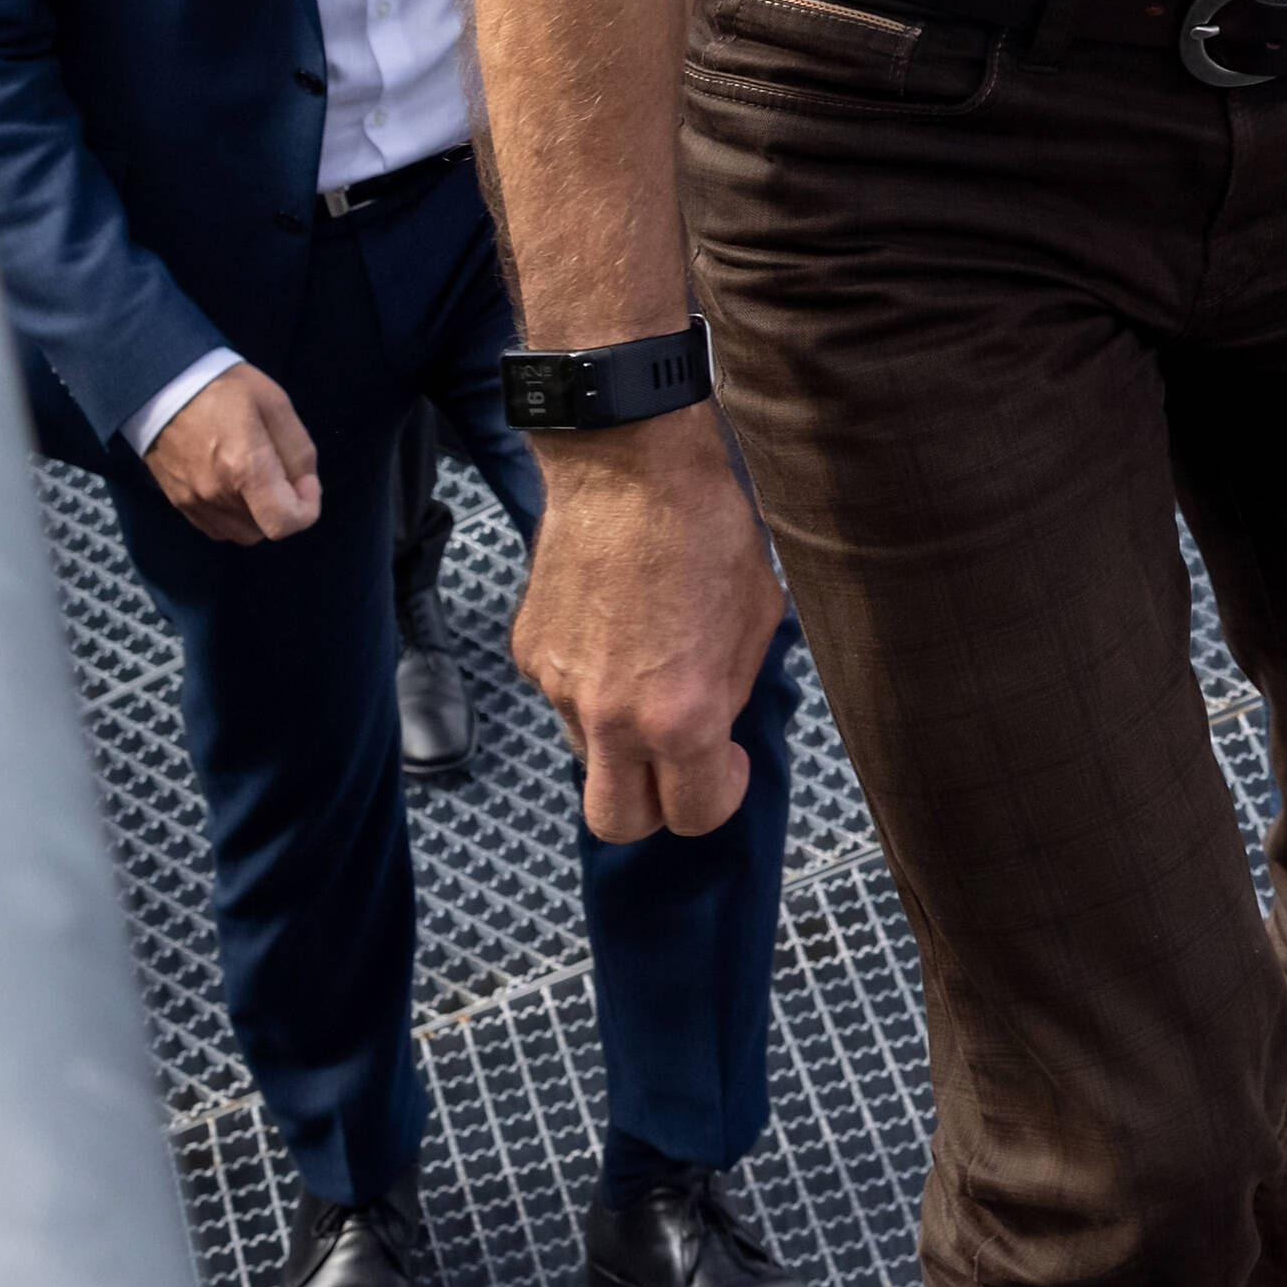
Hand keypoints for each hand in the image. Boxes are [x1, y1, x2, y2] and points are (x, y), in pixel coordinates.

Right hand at [144, 363, 320, 544]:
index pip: (283, 523)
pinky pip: (217, 527)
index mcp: (243, 466)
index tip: (305, 481)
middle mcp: (216, 493)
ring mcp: (193, 502)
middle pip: (265, 530)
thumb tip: (304, 486)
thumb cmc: (225, 389)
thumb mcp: (276, 405)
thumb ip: (298, 451)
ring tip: (255, 475)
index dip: (306, 508)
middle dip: (283, 508)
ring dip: (258, 514)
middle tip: (280, 471)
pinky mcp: (178, 503)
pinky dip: (234, 515)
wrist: (163, 388)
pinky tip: (233, 483)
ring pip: (241, 532)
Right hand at [510, 405, 785, 837]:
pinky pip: (561, 697)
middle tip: (680, 759)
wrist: (627, 463)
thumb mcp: (757, 616)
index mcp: (679, 715)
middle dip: (653, 807)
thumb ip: (733, 690)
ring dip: (620, 737)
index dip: (718, 796)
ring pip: (587, 755)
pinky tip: (616, 626)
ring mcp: (558, 689)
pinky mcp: (528, 654)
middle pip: (617, 824)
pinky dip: (589, 683)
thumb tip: (716, 726)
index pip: (695, 816)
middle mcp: (609, 717)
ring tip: (649, 666)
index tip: (725, 765)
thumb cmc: (704, 526)